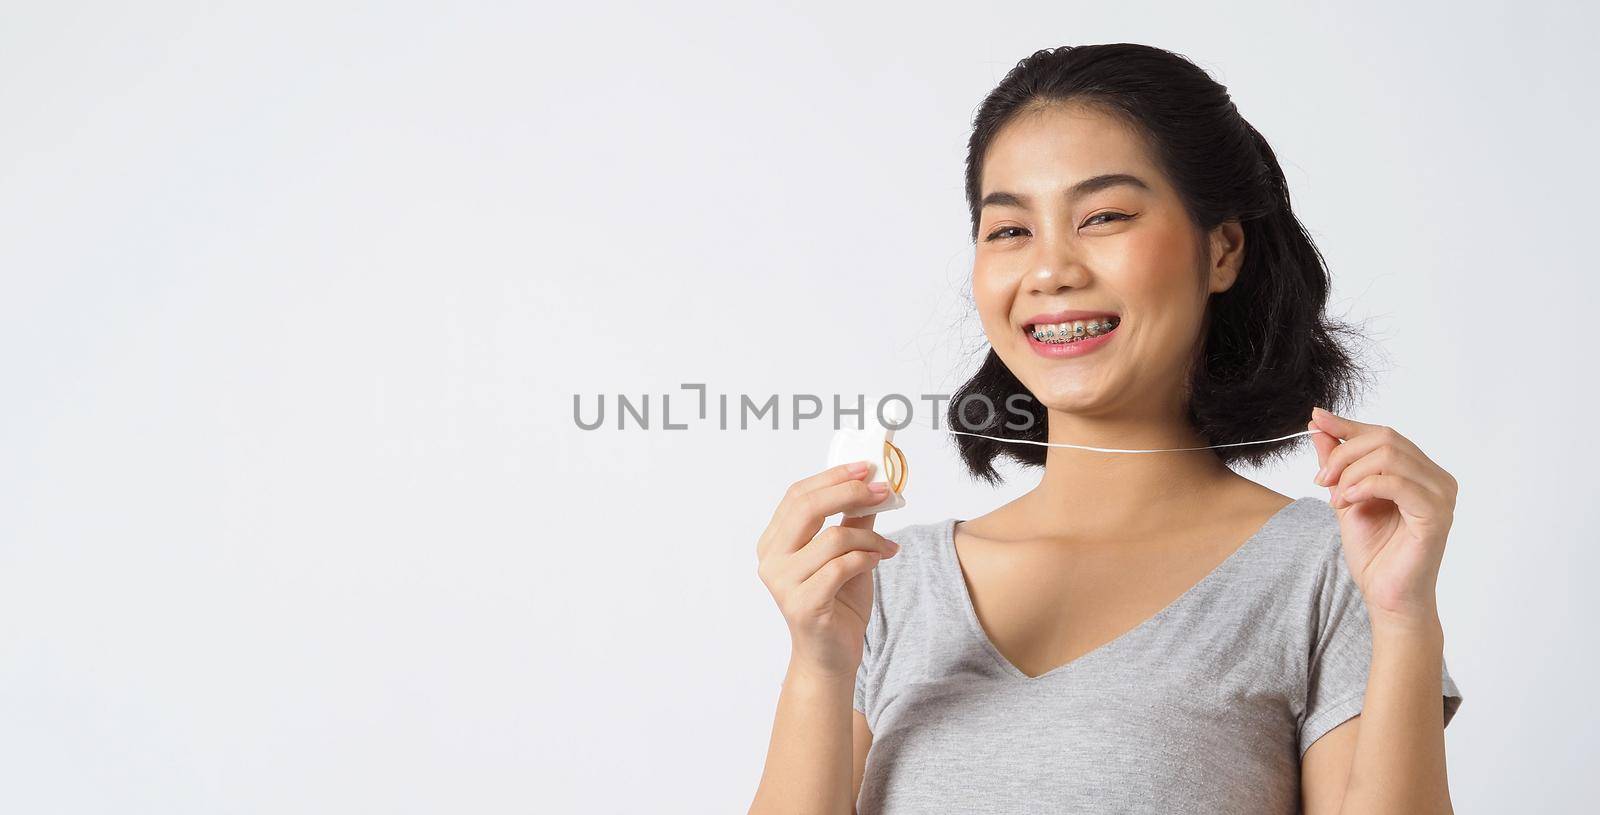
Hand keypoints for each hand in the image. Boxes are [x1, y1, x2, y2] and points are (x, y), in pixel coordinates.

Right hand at [755, 462, 901, 681]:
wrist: (830, 657)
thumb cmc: (835, 603)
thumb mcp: (845, 554)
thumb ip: (852, 521)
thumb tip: (873, 485)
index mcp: (774, 542)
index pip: (797, 495)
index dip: (832, 477)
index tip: (866, 467)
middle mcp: (771, 560)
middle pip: (808, 508)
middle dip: (849, 492)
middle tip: (882, 490)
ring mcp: (783, 584)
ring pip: (832, 539)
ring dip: (869, 537)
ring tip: (887, 545)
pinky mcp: (803, 605)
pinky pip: (841, 567)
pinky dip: (867, 559)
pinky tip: (880, 560)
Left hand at [1308, 407, 1457, 629]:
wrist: (1386, 596)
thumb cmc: (1374, 552)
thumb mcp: (1344, 497)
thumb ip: (1336, 463)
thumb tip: (1319, 426)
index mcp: (1419, 472)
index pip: (1383, 434)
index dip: (1347, 425)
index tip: (1316, 419)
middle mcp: (1436, 478)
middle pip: (1385, 439)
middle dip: (1343, 454)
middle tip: (1321, 480)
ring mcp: (1441, 495)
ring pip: (1390, 456)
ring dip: (1351, 473)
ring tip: (1336, 498)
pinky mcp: (1436, 515)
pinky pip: (1398, 482)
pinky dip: (1365, 486)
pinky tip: (1349, 501)